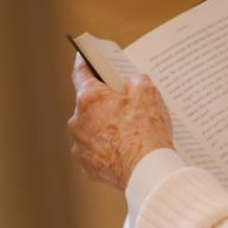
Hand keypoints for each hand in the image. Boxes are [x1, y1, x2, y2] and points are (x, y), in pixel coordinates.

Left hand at [68, 54, 174, 189]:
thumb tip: (133, 84)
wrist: (148, 171)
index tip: (84, 57)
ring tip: (129, 133)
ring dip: (105, 128)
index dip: (85, 63)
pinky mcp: (88, 167)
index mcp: (89, 99)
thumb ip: (137, 81)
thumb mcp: (149, 94)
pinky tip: (125, 151)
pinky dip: (107, 150)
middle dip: (105, 103)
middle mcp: (78, 121)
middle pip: (89, 105)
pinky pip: (96, 152)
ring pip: (91, 130)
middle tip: (126, 104)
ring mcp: (80, 146)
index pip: (81, 73)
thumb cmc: (147, 131)